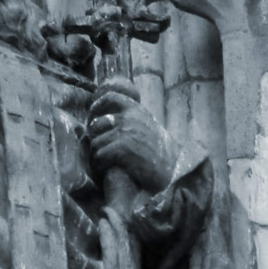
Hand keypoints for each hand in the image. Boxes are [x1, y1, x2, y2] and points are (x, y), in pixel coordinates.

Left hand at [88, 78, 178, 192]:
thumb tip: (106, 120)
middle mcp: (129, 118)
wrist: (175, 167)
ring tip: (103, 164)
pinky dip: (99, 166)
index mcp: (136, 110)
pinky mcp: (122, 149)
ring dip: (96, 156)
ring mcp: (125, 132)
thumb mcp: (148, 126)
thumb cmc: (160, 151)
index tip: (92, 113)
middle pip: (96, 125)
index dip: (98, 105)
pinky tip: (105, 171)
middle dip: (94, 139)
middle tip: (98, 151)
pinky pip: (99, 156)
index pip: (111, 97)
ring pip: (95, 143)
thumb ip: (132, 119)